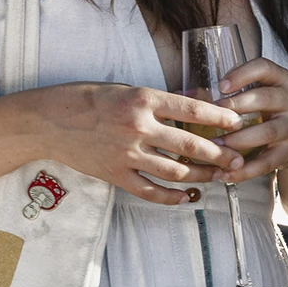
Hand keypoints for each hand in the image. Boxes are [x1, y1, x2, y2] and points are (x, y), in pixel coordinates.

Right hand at [44, 82, 246, 205]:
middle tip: (237, 159)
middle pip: (189, 145)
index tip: (237, 123)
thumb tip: (194, 102)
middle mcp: (138, 126)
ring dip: (200, 176)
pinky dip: (170, 196)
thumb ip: (159, 100)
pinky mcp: (115, 174)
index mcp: (143, 99)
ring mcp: (126, 153)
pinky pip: (149, 191)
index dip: (218, 118)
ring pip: (175, 170)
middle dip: (219, 154)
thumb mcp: (126, 89)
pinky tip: (186, 197)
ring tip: (217, 178)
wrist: (50, 121)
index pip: (191, 109)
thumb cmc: (88, 98)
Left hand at [208, 58, 287, 183]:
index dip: (242, 75)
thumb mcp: (253, 95)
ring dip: (239, 140)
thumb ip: (222, 93)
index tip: (221, 86)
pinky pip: (267, 162)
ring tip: (216, 146)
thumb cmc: (266, 111)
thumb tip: (183, 95)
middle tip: (213, 115)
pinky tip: (226, 173)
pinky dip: (245, 170)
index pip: (264, 68)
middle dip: (238, 106)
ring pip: (267, 131)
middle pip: (266, 97)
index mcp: (279, 80)